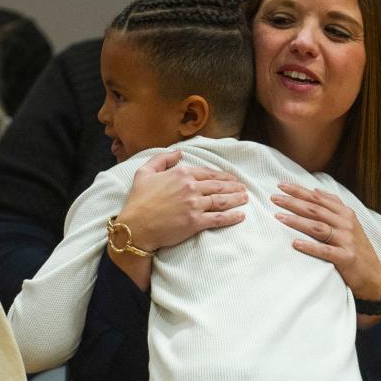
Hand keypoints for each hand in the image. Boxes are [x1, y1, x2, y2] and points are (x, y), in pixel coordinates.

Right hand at [116, 150, 246, 252]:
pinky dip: (232, 217)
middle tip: (244, 189)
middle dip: (234, 187)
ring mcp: (194, 205)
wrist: (135, 227)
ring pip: (222, 200)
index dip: (222, 176)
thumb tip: (179, 152)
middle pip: (219, 186)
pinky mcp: (195, 222)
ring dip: (237, 199)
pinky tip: (241, 216)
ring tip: (245, 199)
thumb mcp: (144, 173)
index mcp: (181, 174)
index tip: (231, 179)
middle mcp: (190, 187)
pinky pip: (219, 218)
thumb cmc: (138, 201)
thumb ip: (162, 159)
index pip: (208, 173)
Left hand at [271, 183, 380, 302]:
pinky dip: (310, 247)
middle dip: (293, 202)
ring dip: (297, 221)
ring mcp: (347, 240)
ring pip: (318, 227)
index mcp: (346, 214)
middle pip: (315, 210)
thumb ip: (334, 207)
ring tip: (278, 217)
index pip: (318, 198)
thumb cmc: (356, 249)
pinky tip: (295, 244)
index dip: (299, 191)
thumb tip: (316, 190)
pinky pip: (325, 251)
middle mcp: (347, 224)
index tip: (281, 186)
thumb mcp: (349, 224)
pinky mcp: (346, 258)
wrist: (373, 277)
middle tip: (273, 198)